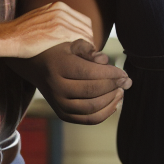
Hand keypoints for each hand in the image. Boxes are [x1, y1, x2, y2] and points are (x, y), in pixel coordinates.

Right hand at [0, 2, 92, 59]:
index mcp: (57, 6)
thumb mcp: (40, 19)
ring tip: (85, 57)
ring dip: (88, 46)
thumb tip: (65, 32)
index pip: (82, 19)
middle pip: (86, 26)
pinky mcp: (59, 32)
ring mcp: (60, 20)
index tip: (85, 44)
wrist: (8, 37)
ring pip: (85, 34)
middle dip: (89, 39)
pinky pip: (79, 40)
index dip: (86, 33)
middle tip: (88, 53)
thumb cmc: (21, 33)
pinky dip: (84, 49)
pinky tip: (81, 57)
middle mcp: (61, 10)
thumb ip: (53, 21)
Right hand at [14, 39, 131, 123]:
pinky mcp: (62, 114)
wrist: (36, 67)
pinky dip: (104, 113)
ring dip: (111, 100)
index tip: (124, 73)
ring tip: (121, 91)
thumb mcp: (72, 44)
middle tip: (127, 81)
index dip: (111, 74)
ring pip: (91, 107)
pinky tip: (114, 103)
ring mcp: (58, 104)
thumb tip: (104, 60)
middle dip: (114, 86)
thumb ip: (89, 50)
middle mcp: (55, 87)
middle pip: (92, 90)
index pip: (89, 73)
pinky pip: (88, 119)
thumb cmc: (61, 53)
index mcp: (57, 66)